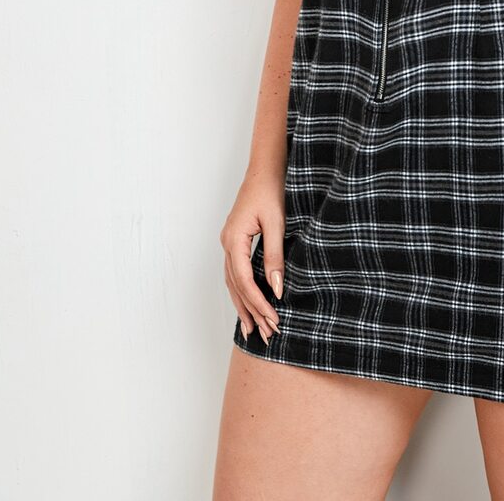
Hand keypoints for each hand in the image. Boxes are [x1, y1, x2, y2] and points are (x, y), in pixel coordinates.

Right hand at [220, 166, 285, 343]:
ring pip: (233, 282)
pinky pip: (235, 273)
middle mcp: (226, 244)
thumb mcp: (277, 223)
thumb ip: (274, 256)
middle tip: (265, 335)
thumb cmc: (271, 191)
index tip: (273, 319)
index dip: (258, 303)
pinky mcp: (235, 241)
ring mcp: (228, 243)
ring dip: (243, 305)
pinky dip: (242, 291)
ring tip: (252, 329)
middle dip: (251, 311)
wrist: (265, 169)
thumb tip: (276, 289)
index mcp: (234, 240)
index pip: (245, 282)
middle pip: (236, 287)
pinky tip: (248, 303)